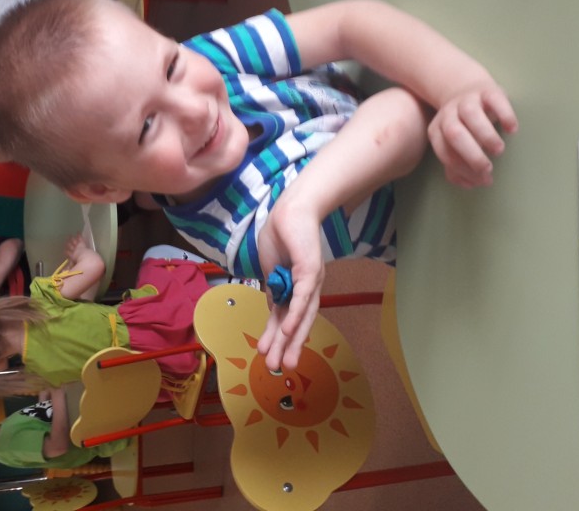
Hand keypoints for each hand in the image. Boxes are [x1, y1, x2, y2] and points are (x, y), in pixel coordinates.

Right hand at [255, 193, 325, 371]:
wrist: (292, 208)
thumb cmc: (281, 233)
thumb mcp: (271, 266)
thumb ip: (272, 287)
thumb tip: (271, 308)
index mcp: (294, 288)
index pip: (285, 317)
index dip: (276, 337)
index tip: (267, 355)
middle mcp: (307, 289)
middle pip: (296, 323)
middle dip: (287, 347)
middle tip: (279, 370)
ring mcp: (311, 281)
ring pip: (300, 316)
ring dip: (290, 339)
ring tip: (283, 360)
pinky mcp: (311, 271)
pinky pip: (302, 297)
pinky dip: (294, 315)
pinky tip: (286, 331)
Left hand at [428, 83, 517, 188]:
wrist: (466, 88)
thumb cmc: (463, 125)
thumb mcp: (454, 144)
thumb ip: (456, 165)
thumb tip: (470, 184)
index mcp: (437, 130)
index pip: (445, 153)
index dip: (463, 169)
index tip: (482, 179)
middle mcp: (449, 114)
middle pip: (454, 134)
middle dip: (471, 154)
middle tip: (488, 168)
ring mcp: (467, 100)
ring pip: (471, 114)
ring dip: (485, 135)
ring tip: (498, 150)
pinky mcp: (487, 90)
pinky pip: (494, 99)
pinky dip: (504, 114)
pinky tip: (511, 129)